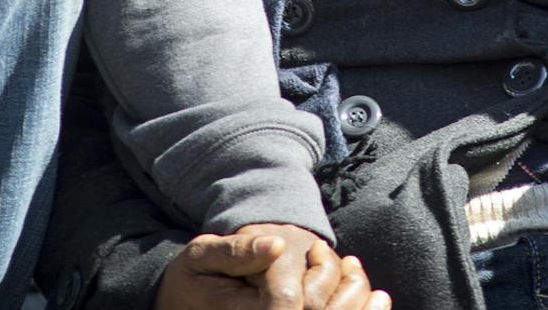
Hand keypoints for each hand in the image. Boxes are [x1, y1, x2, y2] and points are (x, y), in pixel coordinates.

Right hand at [154, 225, 390, 309]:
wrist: (180, 301)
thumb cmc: (193, 276)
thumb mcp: (202, 255)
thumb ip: (236, 251)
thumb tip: (276, 244)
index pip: (288, 304)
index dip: (312, 283)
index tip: (314, 251)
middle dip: (346, 291)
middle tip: (352, 262)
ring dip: (354, 301)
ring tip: (356, 270)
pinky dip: (353, 309)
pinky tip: (367, 295)